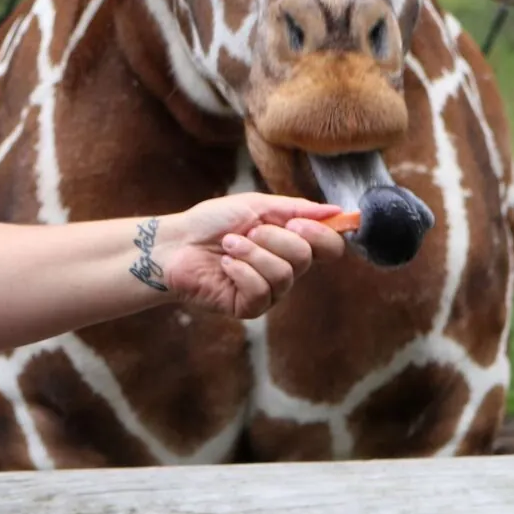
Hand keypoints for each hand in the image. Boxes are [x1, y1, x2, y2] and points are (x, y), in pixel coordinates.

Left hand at [152, 194, 347, 318]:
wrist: (176, 243)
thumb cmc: (211, 222)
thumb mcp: (256, 206)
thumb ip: (296, 208)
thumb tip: (337, 210)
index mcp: (290, 244)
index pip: (329, 248)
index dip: (321, 236)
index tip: (297, 223)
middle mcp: (284, 269)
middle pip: (305, 257)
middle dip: (274, 238)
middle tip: (249, 231)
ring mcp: (268, 291)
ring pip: (283, 274)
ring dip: (252, 253)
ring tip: (228, 245)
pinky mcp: (249, 307)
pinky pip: (261, 291)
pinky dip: (241, 271)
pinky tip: (224, 265)